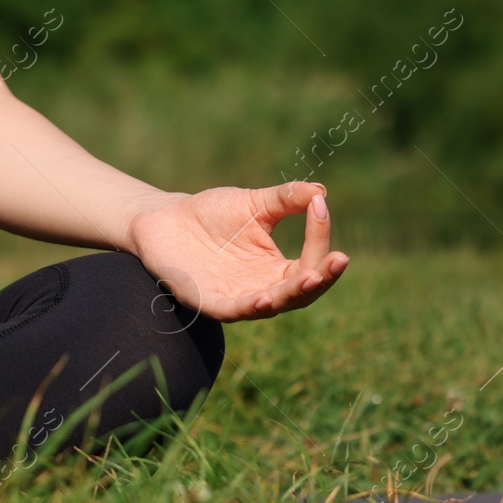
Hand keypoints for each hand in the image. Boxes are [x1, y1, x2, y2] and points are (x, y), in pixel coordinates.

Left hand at [124, 181, 349, 321]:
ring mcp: (236, 298)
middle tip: (339, 260)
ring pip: (272, 305)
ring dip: (292, 294)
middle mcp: (262, 289)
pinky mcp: (208, 301)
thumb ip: (286, 199)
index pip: (310, 263)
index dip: (320, 239)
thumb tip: (321, 192)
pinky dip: (251, 307)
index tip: (320, 207)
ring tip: (311, 277)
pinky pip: (233, 310)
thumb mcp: (254, 203)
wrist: (164, 219)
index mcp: (276, 269)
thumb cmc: (211, 213)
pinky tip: (264, 298)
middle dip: (321, 278)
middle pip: (301, 293)